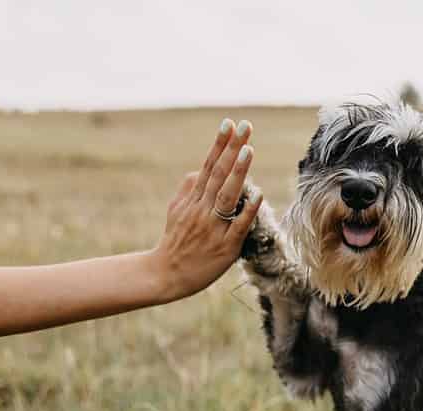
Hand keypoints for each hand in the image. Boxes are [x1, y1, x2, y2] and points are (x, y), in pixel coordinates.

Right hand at [147, 118, 262, 301]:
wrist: (165, 275)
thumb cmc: (175, 242)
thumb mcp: (175, 210)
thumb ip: (188, 189)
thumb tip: (199, 168)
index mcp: (192, 199)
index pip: (208, 166)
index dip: (219, 144)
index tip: (230, 123)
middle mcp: (201, 209)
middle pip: (218, 174)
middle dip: (232, 149)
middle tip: (245, 126)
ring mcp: (213, 228)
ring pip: (226, 196)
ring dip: (238, 172)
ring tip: (249, 150)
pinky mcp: (224, 247)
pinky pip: (238, 226)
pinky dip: (247, 210)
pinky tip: (257, 194)